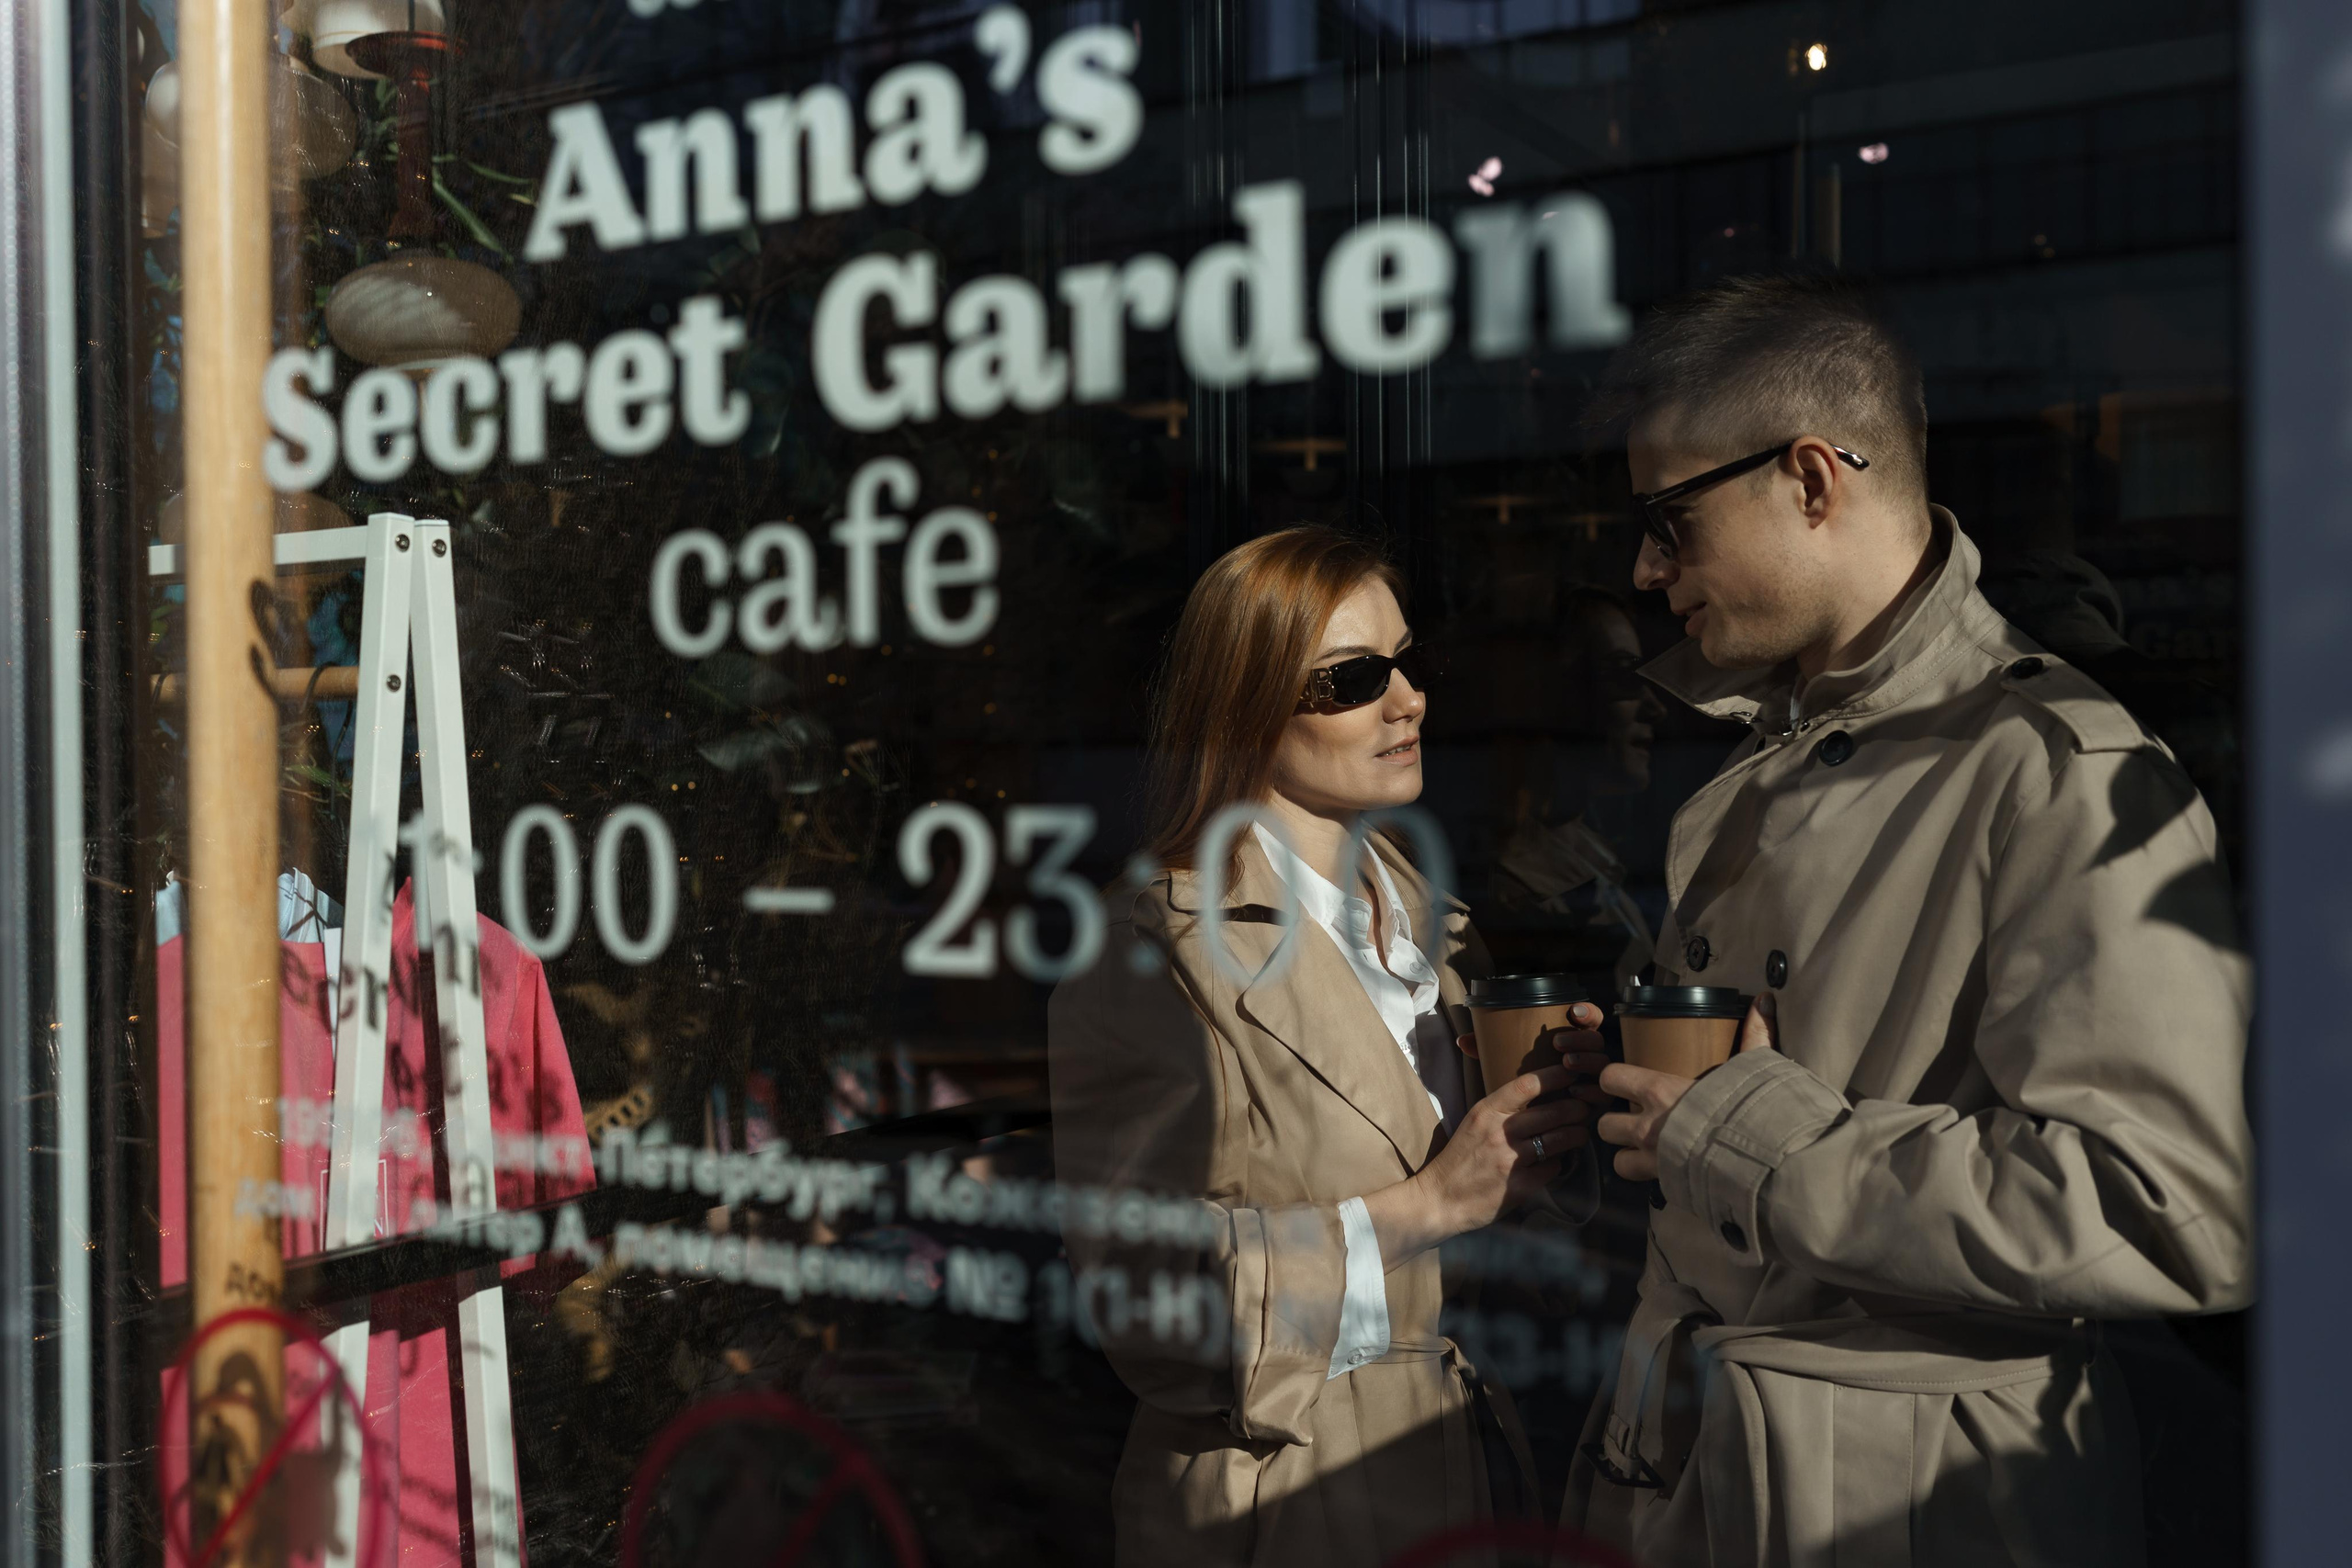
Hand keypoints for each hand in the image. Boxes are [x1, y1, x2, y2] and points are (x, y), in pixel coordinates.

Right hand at [1362, 1062, 1590, 1265]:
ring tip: (1581, 1133)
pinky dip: (1558, 1164)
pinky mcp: (1519, 1187)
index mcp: (1486, 1112)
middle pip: (1553, 1112)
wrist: (1439, 1199)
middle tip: (1586, 1107)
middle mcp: (1499, 1133)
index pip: (1527, 1084)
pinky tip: (1556, 1162)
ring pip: (1559, 1140)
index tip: (1572, 1072)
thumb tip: (1539, 1095)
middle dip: (1577, 1107)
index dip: (1555, 1076)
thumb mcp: (1474, 1122)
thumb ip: (1502, 1109)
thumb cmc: (1459, 1158)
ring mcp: (1510, 1161)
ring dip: (1576, 1135)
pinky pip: (1552, 1168)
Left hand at [1455, 1001, 1611, 1111]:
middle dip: (1582, 1040)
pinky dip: (1592, 1091)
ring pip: (1603, 1066)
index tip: (1572, 1012)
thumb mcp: (1505, 1065)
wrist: (1528, 1129)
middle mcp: (1587, 1057)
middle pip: (1597, 1041)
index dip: (1587, 1012)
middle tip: (1560, 1044)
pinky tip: (1576, 1091)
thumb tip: (1463, 1041)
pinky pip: (1604, 1096)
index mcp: (1570, 1040)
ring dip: (1588, 1062)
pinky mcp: (1597, 1104)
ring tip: (1568, 1063)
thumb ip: (1488, 1050)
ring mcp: (1595, 1080)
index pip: (1588, 1018)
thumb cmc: (1517, 1092)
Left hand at [1597, 992, 1776, 1182]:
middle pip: (1604, 1124)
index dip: (1614, 1080)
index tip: (1625, 1082)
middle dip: (1617, 1124)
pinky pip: (1641, 1182)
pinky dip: (1648, 1176)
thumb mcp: (1752, 1068)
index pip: (1610, 1078)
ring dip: (1628, 1155)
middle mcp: (1647, 1126)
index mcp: (1660, 1091)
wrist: (1766, 1164)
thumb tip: (1764, 1002)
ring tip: (1648, 1149)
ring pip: (1617, 1159)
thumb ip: (1753, 1036)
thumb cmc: (1753, 1112)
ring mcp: (1653, 1159)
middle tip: (1637, 1120)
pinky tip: (1666, 1170)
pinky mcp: (1664, 1186)